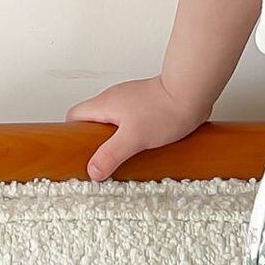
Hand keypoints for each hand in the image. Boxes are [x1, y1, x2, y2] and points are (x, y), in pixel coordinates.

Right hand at [64, 74, 210, 182]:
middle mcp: (114, 100)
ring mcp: (130, 102)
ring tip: (121, 158)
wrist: (192, 93)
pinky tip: (141, 148)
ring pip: (112, 122)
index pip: (74, 116)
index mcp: (104, 104)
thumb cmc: (164, 109)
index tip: (76, 153)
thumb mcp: (133, 138)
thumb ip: (110, 155)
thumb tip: (93, 171)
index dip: (72, 134)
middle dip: (94, 142)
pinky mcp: (146, 107)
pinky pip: (129, 122)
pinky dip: (130, 136)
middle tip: (100, 160)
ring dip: (114, 140)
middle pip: (92, 121)